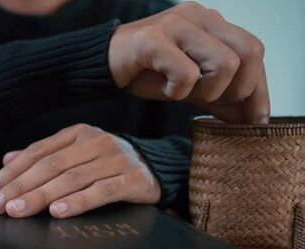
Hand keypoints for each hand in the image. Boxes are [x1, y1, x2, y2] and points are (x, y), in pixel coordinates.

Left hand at [0, 124, 160, 217]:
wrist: (159, 165)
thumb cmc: (108, 163)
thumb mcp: (76, 152)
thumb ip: (44, 155)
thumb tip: (6, 159)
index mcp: (77, 133)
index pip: (37, 152)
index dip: (12, 172)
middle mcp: (94, 142)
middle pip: (50, 166)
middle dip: (20, 187)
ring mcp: (115, 159)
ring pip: (71, 179)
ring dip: (41, 196)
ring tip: (19, 210)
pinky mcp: (132, 179)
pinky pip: (101, 191)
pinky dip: (78, 202)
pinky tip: (58, 212)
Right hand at [109, 1, 268, 123]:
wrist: (101, 66)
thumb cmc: (144, 71)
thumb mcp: (189, 87)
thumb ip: (219, 97)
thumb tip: (248, 117)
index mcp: (211, 23)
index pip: (253, 51)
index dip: (259, 89)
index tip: (256, 119)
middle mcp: (198, 16)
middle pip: (248, 53)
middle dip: (237, 90)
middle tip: (211, 103)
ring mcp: (176, 24)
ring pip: (224, 63)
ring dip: (206, 91)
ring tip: (182, 94)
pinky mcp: (153, 39)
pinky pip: (186, 74)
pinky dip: (178, 92)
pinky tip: (164, 90)